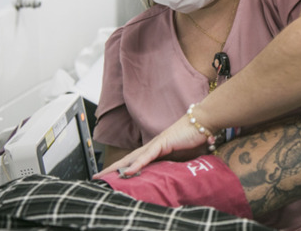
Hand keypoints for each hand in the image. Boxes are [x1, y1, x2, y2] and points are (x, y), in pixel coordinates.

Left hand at [94, 113, 208, 177]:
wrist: (204, 123)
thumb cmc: (196, 138)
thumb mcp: (185, 158)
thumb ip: (178, 165)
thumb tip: (176, 177)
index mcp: (155, 150)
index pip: (134, 161)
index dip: (122, 168)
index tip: (110, 177)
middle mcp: (152, 146)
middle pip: (127, 159)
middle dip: (111, 169)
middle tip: (96, 177)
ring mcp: (156, 144)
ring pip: (132, 158)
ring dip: (118, 168)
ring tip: (104, 176)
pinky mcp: (162, 143)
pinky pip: (147, 156)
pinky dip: (137, 164)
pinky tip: (128, 172)